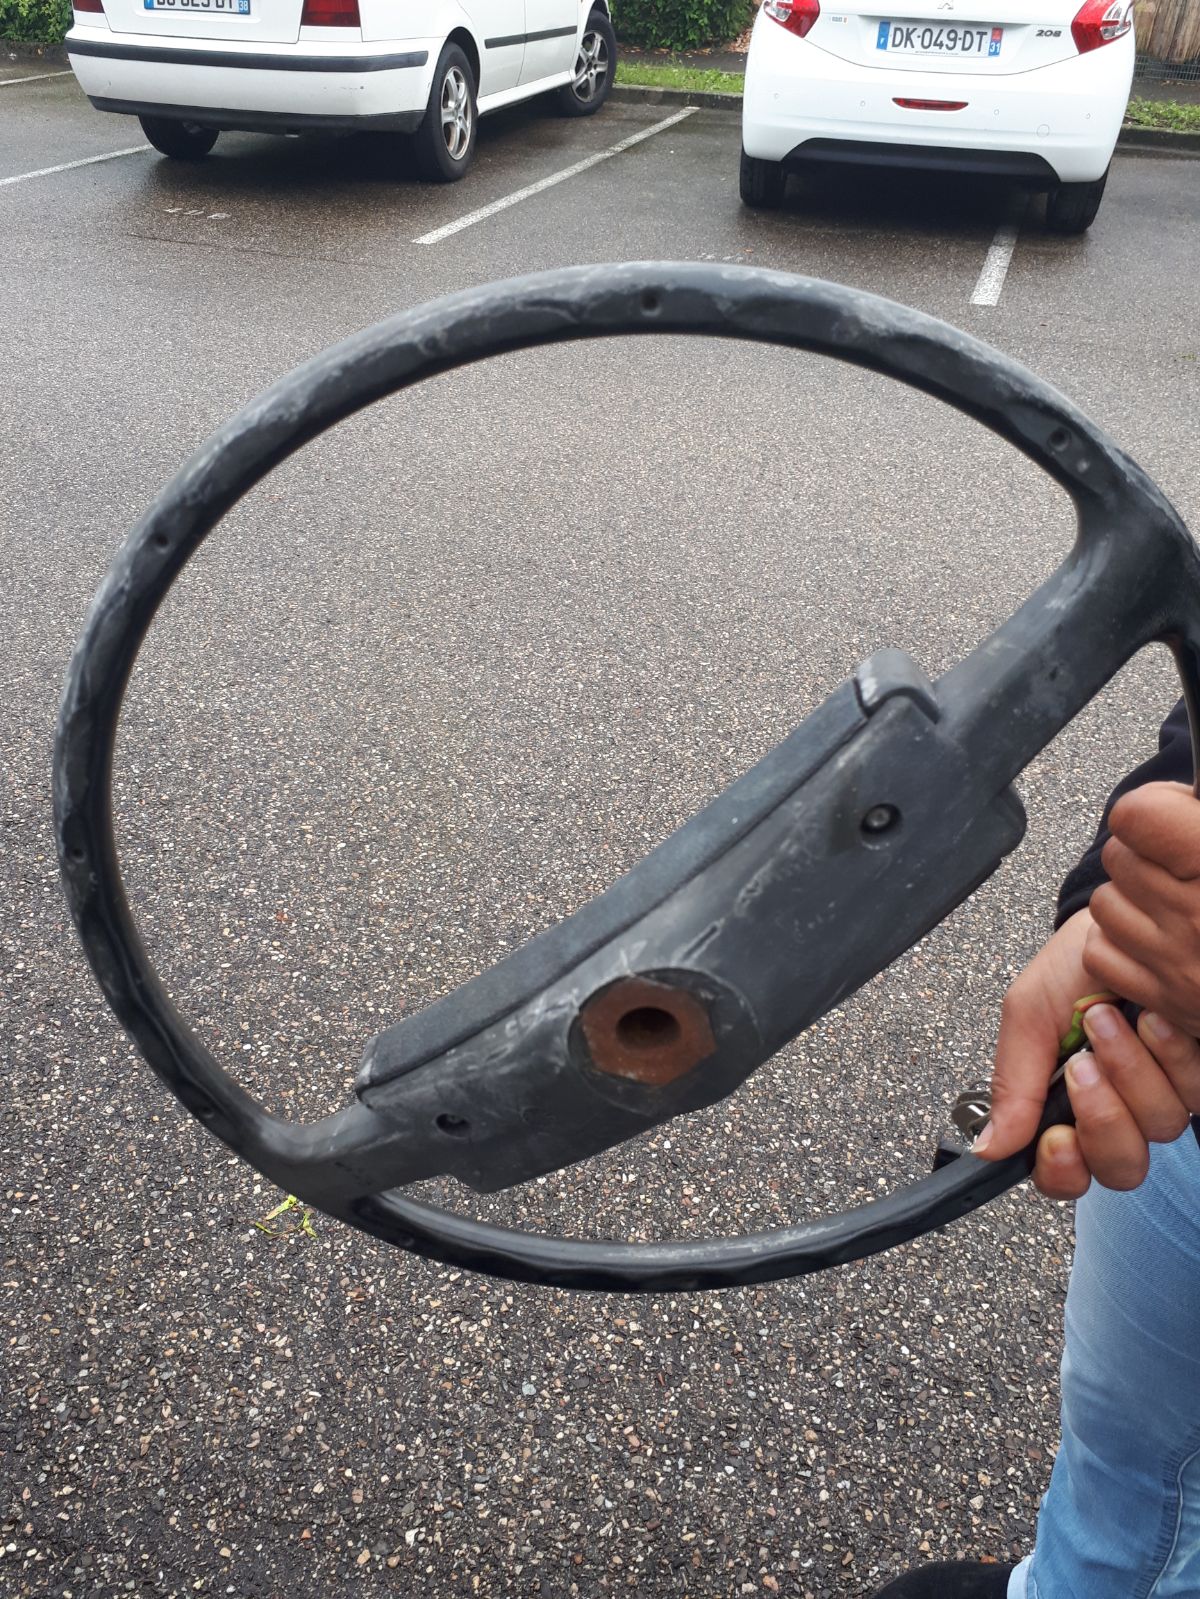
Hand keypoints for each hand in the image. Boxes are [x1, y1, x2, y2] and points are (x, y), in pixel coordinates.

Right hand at [977, 907, 1199, 1197]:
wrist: (1122, 919)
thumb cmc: (1073, 964)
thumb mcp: (1029, 1014)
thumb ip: (1013, 1082)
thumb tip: (989, 1147)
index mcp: (1067, 1107)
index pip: (1067, 1174)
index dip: (1064, 1170)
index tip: (1058, 1138)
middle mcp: (1118, 1111)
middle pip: (1120, 1167)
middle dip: (1102, 1118)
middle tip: (1083, 1065)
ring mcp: (1162, 1095)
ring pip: (1159, 1128)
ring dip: (1131, 1071)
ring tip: (1112, 1017)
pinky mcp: (1197, 1075)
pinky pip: (1194, 1094)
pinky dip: (1169, 1056)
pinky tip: (1153, 1020)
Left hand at [1086, 781, 1199, 1034]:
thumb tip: (1184, 797)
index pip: (1134, 816)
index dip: (1154, 807)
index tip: (1175, 815)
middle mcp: (1198, 914)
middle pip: (1118, 856)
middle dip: (1145, 852)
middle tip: (1181, 861)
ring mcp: (1181, 963)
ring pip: (1106, 904)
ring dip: (1131, 898)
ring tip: (1172, 901)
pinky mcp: (1170, 1000)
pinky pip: (1100, 954)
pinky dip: (1120, 944)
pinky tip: (1157, 938)